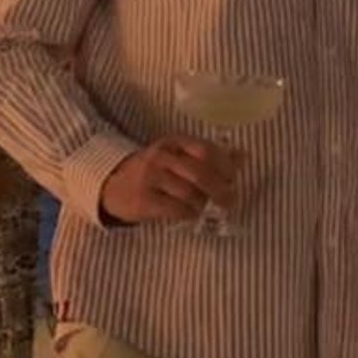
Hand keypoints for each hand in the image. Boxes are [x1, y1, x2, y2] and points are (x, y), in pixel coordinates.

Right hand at [98, 138, 240, 227]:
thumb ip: (210, 157)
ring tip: (207, 209)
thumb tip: (244, 156)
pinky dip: (189, 214)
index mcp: (174, 142)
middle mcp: (161, 156)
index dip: (225, 166)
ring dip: (204, 204)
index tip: (234, 179)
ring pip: (189, 193)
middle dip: (221, 189)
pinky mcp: (143, 199)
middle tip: (231, 201)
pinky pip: (175, 209)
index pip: (206, 150)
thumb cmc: (154, 171)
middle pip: (200, 172)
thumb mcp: (179, 157)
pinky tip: (191, 215)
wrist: (113, 185)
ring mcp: (150, 177)